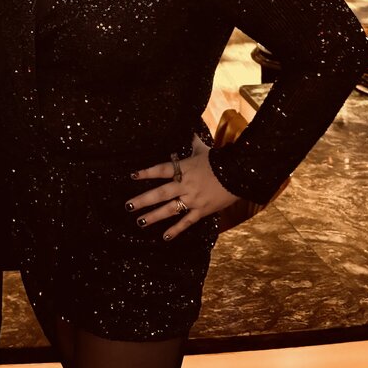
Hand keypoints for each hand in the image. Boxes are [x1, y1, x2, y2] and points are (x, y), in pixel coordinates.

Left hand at [125, 135, 239, 240]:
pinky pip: (187, 222)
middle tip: (128, 206)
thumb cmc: (219, 160)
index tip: (133, 175)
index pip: (161, 170)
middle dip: (143, 200)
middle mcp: (185, 185)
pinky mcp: (202, 210)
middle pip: (160, 193)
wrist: (238, 174)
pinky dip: (176, 230)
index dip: (146, 172)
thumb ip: (193, 142)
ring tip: (140, 222)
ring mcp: (193, 199)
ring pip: (170, 209)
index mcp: (184, 169)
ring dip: (154, 216)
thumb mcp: (204, 149)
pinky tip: (165, 236)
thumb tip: (190, 130)